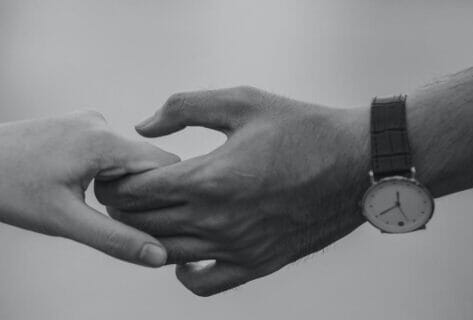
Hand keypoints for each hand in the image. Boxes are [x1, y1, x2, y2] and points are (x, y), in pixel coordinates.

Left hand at [0, 111, 179, 267]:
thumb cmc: (7, 190)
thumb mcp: (64, 221)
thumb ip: (116, 239)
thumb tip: (159, 256)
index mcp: (103, 140)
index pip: (166, 166)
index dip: (169, 198)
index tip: (159, 227)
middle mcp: (99, 122)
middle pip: (147, 164)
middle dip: (142, 197)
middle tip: (117, 227)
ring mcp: (85, 121)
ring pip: (125, 161)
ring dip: (119, 189)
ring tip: (84, 209)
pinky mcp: (73, 126)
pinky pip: (105, 154)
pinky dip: (102, 177)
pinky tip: (72, 194)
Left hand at [95, 86, 370, 294]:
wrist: (359, 164)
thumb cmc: (301, 127)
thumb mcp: (242, 102)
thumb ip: (184, 108)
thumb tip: (143, 127)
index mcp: (209, 179)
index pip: (135, 192)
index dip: (115, 182)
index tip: (113, 172)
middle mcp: (217, 220)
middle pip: (142, 224)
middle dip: (121, 208)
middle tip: (120, 192)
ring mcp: (236, 247)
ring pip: (164, 254)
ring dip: (145, 236)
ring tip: (145, 216)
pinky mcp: (256, 264)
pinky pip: (203, 284)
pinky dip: (183, 273)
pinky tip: (183, 251)